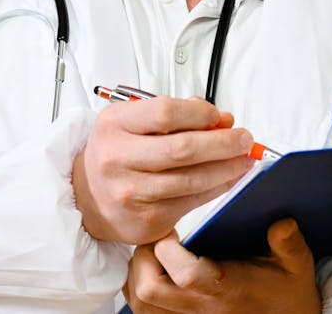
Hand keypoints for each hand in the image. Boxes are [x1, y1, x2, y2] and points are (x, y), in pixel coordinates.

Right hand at [72, 95, 254, 243]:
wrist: (88, 198)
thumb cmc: (116, 154)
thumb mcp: (132, 122)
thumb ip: (176, 115)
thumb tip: (222, 120)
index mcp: (114, 126)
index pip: (165, 113)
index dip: (201, 114)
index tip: (220, 116)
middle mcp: (118, 159)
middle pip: (183, 148)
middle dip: (223, 143)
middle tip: (244, 139)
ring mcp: (132, 193)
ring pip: (192, 179)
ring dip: (227, 168)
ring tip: (243, 159)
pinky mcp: (147, 219)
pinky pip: (192, 202)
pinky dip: (217, 189)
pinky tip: (228, 178)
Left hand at [123, 218, 320, 313]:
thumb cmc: (285, 291)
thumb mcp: (296, 264)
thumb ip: (289, 243)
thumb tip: (282, 222)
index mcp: (226, 289)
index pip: (186, 275)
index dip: (169, 250)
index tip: (174, 231)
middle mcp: (201, 309)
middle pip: (149, 290)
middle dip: (143, 258)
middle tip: (157, 239)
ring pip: (140, 303)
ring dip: (137, 273)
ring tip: (153, 253)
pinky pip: (144, 311)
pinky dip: (137, 289)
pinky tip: (153, 270)